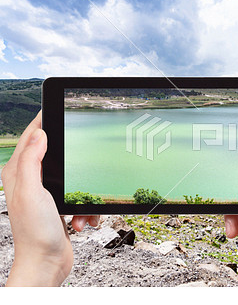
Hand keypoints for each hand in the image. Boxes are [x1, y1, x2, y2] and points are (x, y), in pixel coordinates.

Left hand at [1, 111, 98, 285]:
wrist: (47, 263)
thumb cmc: (35, 232)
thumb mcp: (32, 191)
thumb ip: (32, 161)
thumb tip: (39, 134)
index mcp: (19, 174)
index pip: (30, 138)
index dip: (43, 121)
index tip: (55, 108)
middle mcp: (31, 182)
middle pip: (56, 155)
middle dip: (74, 163)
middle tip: (82, 163)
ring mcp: (47, 195)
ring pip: (73, 178)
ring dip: (83, 194)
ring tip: (77, 211)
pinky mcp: (60, 207)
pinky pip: (80, 197)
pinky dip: (85, 209)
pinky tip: (81, 221)